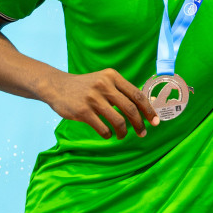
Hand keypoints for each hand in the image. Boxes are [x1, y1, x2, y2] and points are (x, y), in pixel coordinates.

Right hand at [37, 68, 157, 138]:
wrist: (56, 86)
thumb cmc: (86, 86)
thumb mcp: (104, 80)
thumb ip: (121, 90)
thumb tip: (147, 105)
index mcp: (112, 76)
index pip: (137, 94)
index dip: (149, 110)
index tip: (155, 122)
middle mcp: (104, 85)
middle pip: (130, 109)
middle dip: (139, 124)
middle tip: (142, 133)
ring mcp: (93, 98)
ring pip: (118, 120)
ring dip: (123, 132)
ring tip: (122, 136)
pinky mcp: (82, 111)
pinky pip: (103, 128)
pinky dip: (108, 134)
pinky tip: (107, 134)